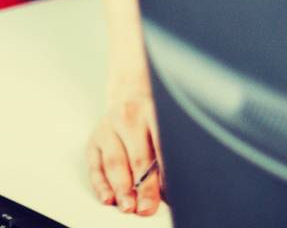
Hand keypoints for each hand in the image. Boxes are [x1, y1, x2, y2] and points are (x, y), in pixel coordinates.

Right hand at [86, 71, 162, 215]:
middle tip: (147, 207)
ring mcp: (108, 130)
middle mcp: (129, 118)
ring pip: (114, 163)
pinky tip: (108, 198)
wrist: (131, 92)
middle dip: (144, 186)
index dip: (165, 171)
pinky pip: (95, 167)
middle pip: (138, 157)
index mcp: (154, 111)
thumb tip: (178, 181)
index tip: (170, 192)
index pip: (161, 145)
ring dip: (121, 188)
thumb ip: (171, 145)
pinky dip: (101, 185)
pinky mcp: (93, 142)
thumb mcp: (168, 119)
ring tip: (127, 206)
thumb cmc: (154, 113)